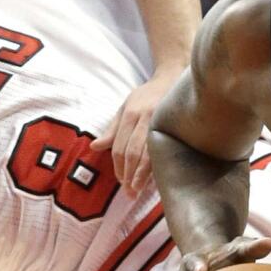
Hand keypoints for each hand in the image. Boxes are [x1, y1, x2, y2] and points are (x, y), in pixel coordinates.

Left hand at [91, 69, 179, 195]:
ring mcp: (160, 121)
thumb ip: (112, 130)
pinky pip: (165, 149)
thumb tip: (95, 147)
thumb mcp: (126, 108)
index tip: (121, 182)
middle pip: (132, 152)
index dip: (119, 167)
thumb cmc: (148, 96)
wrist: (174, 78)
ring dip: (142, 175)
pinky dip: (158, 165)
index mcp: (130, 114)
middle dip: (129, 174)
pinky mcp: (174, 124)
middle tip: (129, 192)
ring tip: (138, 190)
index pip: (120, 147)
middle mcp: (144, 117)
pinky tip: (156, 178)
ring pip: (149, 153)